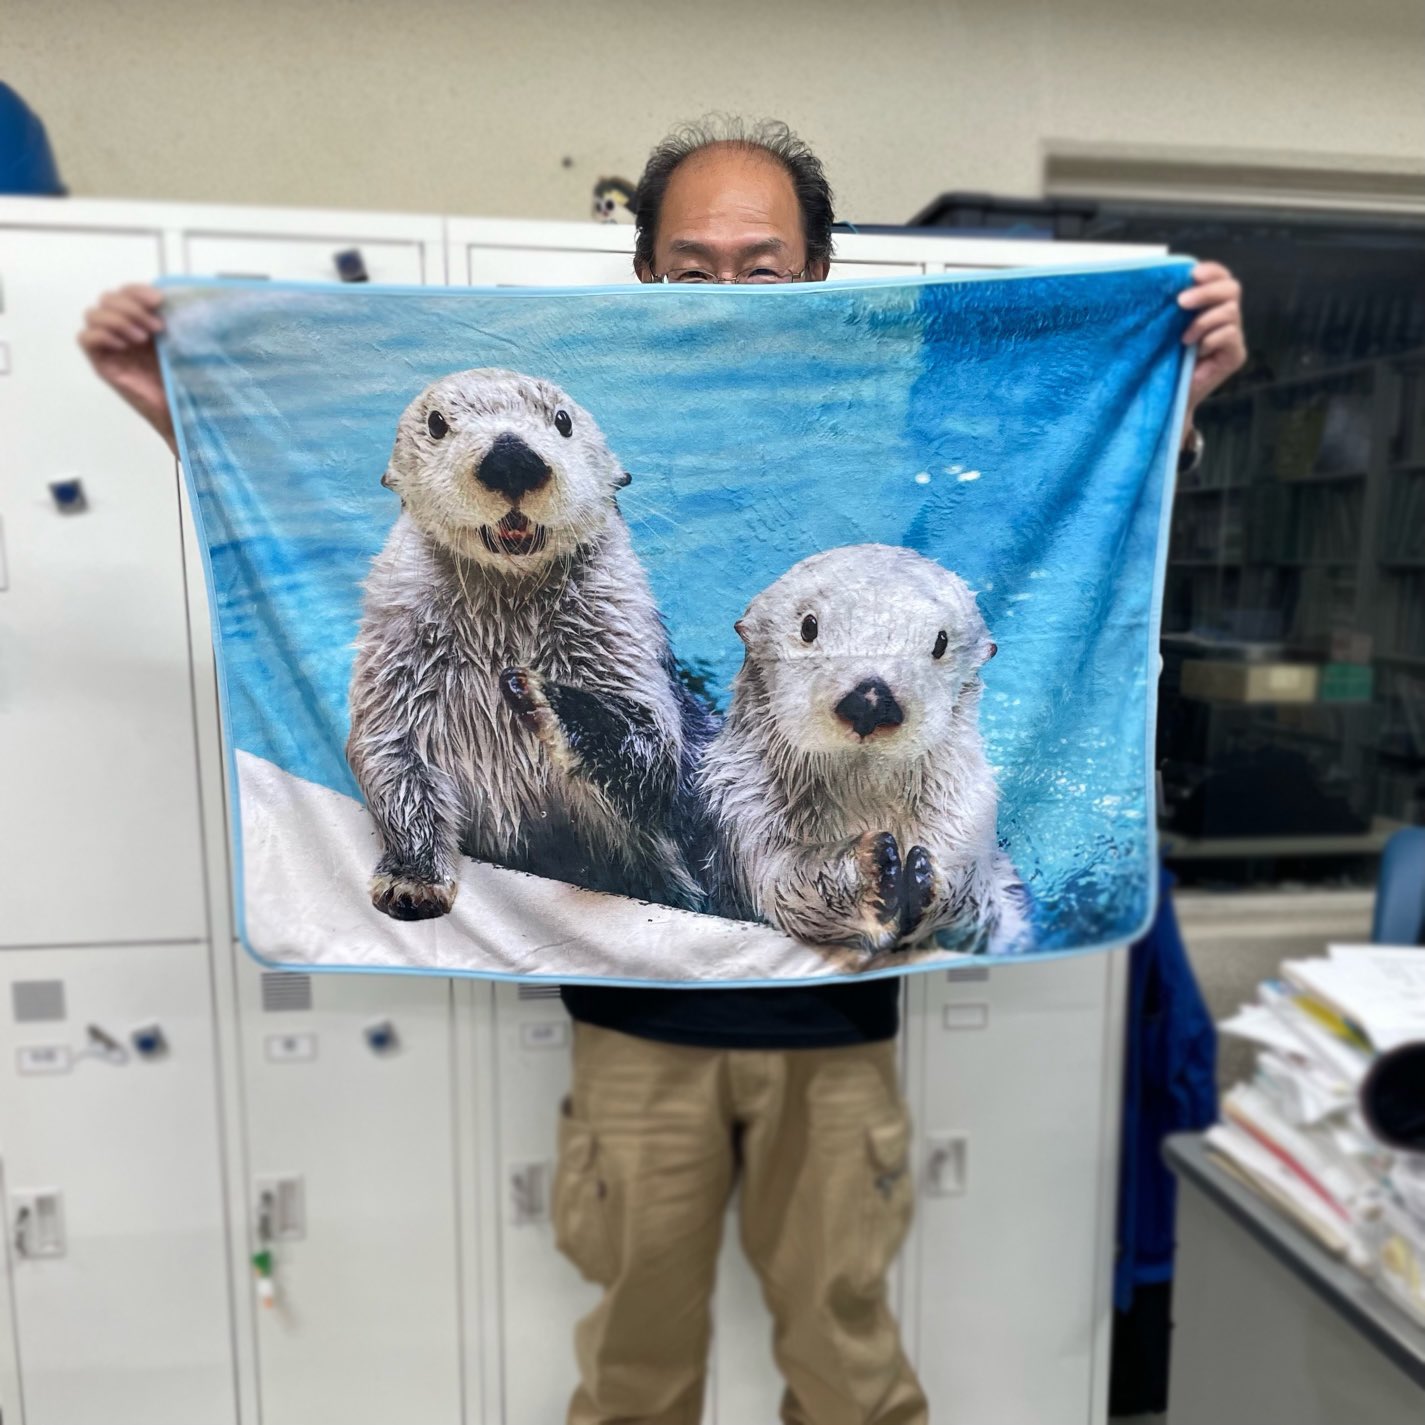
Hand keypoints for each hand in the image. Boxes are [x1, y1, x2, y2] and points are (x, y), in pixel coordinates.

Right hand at [77, 284, 175, 451]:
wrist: (181, 411)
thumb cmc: (184, 379)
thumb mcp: (181, 344)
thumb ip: (174, 320)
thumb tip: (175, 297)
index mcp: (141, 321)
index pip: (126, 292)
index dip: (137, 290)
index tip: (159, 300)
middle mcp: (122, 330)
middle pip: (107, 299)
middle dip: (131, 307)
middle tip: (156, 328)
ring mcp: (110, 346)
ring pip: (93, 314)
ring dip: (118, 320)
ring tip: (142, 338)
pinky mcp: (101, 363)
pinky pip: (85, 338)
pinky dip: (101, 335)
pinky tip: (123, 346)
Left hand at [1178, 261, 1246, 440]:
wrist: (1166, 396)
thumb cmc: (1162, 359)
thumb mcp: (1166, 327)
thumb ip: (1174, 306)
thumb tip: (1166, 283)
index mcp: (1210, 304)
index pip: (1221, 277)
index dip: (1211, 271)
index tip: (1192, 273)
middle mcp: (1226, 316)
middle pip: (1232, 288)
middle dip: (1206, 292)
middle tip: (1181, 302)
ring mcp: (1234, 336)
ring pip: (1230, 312)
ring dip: (1203, 321)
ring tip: (1184, 339)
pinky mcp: (1236, 354)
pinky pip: (1230, 335)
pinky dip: (1210, 340)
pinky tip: (1195, 352)